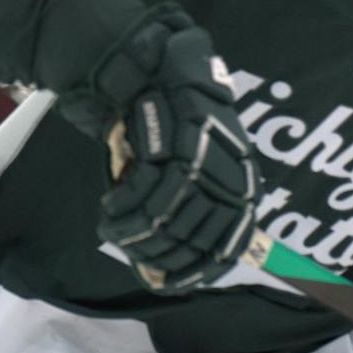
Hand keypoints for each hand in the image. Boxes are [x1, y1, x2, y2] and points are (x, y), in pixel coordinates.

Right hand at [62, 6, 260, 292]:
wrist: (157, 71)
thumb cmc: (177, 122)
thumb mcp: (204, 164)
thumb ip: (200, 206)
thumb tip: (184, 261)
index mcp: (243, 183)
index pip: (227, 245)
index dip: (196, 270)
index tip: (170, 281)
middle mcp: (228, 177)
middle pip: (188, 238)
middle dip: (153, 252)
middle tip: (130, 248)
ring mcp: (201, 164)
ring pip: (162, 223)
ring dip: (132, 234)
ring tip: (113, 230)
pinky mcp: (171, 150)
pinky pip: (141, 198)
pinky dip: (122, 211)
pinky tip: (110, 211)